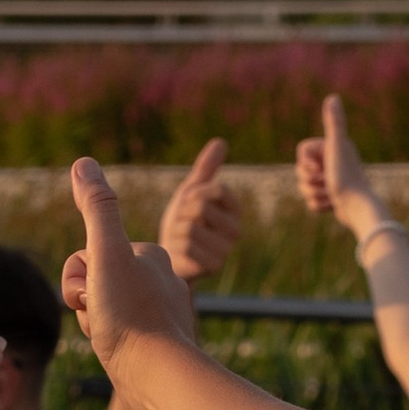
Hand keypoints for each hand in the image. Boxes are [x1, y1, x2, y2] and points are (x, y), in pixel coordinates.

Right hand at [61, 155, 202, 375]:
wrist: (160, 380)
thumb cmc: (132, 317)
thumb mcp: (107, 254)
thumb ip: (97, 208)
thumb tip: (83, 164)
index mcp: (150, 255)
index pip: (89, 255)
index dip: (78, 278)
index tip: (96, 296)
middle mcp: (158, 279)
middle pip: (93, 281)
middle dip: (85, 302)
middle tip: (102, 320)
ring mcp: (157, 312)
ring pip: (102, 310)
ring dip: (94, 324)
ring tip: (112, 339)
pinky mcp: (154, 342)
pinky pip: (116, 335)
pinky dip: (109, 344)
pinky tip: (120, 355)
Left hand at [157, 135, 240, 285]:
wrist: (172, 258)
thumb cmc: (183, 222)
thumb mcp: (192, 192)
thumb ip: (206, 169)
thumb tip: (221, 142)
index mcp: (235, 210)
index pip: (217, 189)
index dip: (195, 193)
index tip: (190, 204)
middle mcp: (236, 230)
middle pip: (200, 207)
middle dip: (182, 213)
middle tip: (182, 224)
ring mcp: (226, 250)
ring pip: (189, 227)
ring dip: (175, 230)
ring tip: (179, 239)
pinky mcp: (213, 267)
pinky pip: (186, 246)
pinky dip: (175, 246)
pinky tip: (179, 253)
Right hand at [295, 94, 387, 244]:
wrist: (358, 208)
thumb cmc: (347, 177)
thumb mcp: (337, 147)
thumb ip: (335, 123)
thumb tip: (333, 97)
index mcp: (333, 147)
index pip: (302, 151)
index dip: (305, 162)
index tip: (321, 168)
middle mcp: (333, 161)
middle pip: (300, 170)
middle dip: (310, 181)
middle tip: (327, 182)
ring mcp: (331, 179)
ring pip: (304, 187)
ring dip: (315, 194)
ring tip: (332, 195)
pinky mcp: (331, 198)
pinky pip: (311, 202)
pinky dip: (320, 206)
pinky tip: (334, 204)